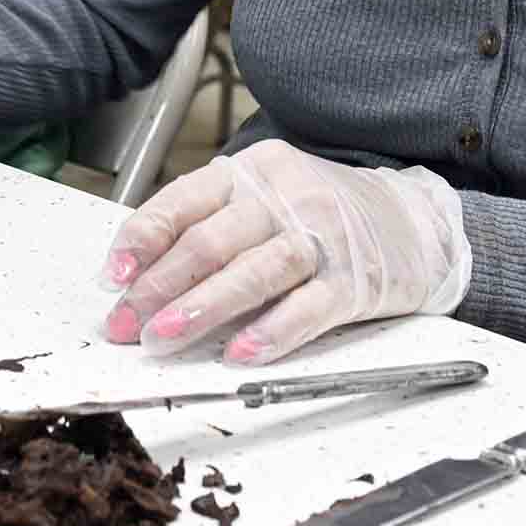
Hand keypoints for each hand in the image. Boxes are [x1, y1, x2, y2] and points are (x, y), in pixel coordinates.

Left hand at [101, 139, 473, 365]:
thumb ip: (206, 227)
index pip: (183, 202)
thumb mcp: (260, 200)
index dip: (143, 241)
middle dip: (159, 288)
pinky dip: (271, 331)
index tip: (114, 278)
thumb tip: (137, 278)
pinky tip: (242, 353)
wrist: (411, 220)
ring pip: (254, 271)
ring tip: (165, 338)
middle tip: (127, 325)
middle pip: (211, 241)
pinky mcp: (354, 280)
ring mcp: (322, 236)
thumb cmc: (319, 214)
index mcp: (250, 172)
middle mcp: (283, 196)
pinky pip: (308, 307)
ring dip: (203, 308)